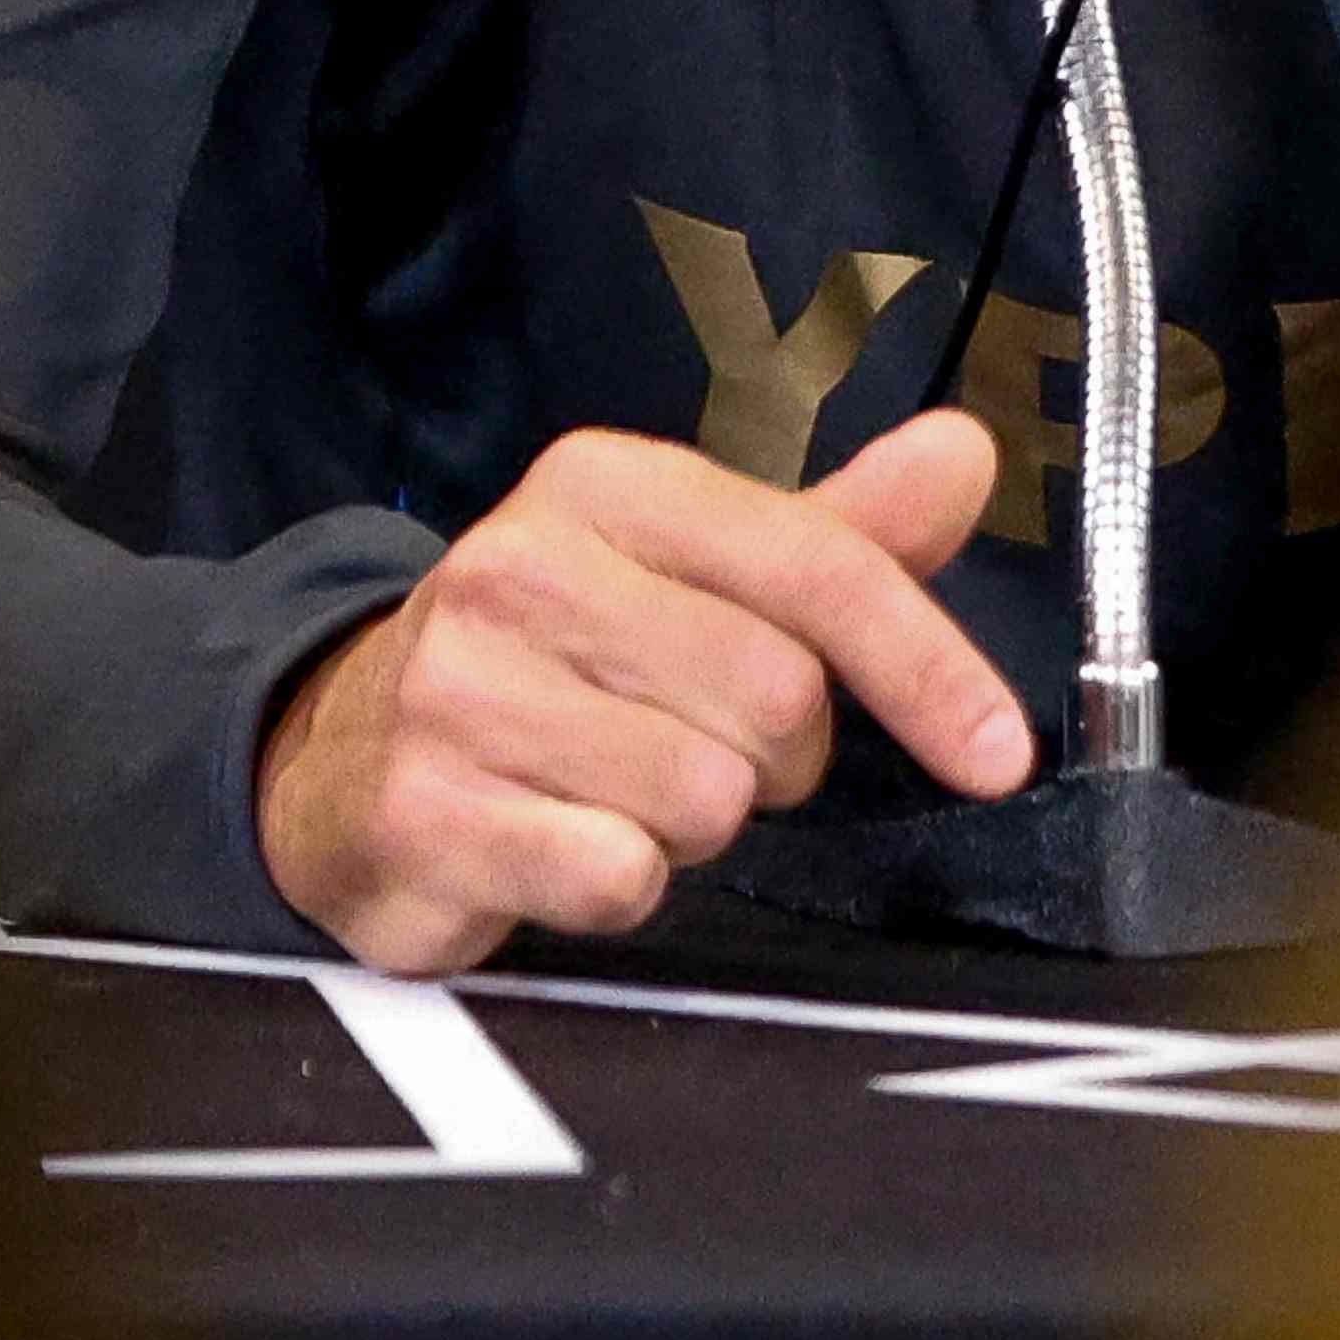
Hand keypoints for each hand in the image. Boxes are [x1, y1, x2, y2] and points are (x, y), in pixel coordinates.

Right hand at [255, 412, 1031, 973]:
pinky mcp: (421, 810)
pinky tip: (566, 846)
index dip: (928, 668)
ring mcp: (459, 689)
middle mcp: (522, 565)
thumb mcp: (693, 575)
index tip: (997, 753)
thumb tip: (967, 454)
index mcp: (604, 485)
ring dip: (694, 825)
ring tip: (620, 791)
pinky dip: (620, 885)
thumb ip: (838, 532)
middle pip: (777, 699)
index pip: (820, 566)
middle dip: (774, 759)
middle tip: (702, 748)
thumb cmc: (558, 662)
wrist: (341, 755)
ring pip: (705, 797)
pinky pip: (616, 876)